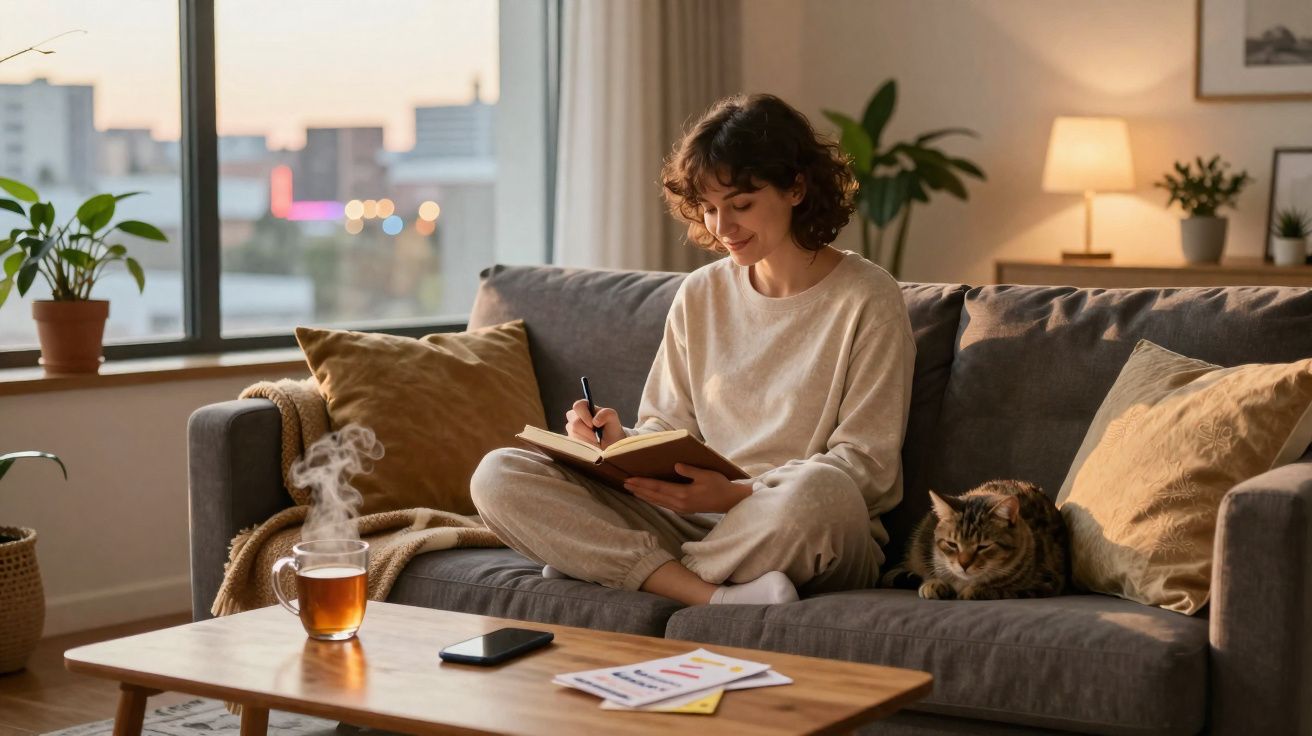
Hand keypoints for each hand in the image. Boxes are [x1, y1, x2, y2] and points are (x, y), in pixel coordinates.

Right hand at [566, 399, 623, 448]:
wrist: (610, 444)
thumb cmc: (610, 427)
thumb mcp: (612, 417)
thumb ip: (606, 414)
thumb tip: (595, 421)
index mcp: (584, 407)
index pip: (578, 406)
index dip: (584, 415)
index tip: (593, 424)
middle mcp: (574, 417)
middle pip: (575, 423)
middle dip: (587, 432)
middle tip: (597, 437)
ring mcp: (571, 430)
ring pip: (575, 435)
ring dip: (588, 441)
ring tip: (596, 442)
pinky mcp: (571, 441)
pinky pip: (574, 444)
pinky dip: (585, 447)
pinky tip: (591, 447)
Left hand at [624, 464, 750, 513]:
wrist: (730, 501)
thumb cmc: (719, 485)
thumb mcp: (706, 474)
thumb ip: (690, 470)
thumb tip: (676, 465)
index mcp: (684, 494)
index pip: (658, 488)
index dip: (643, 484)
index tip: (630, 480)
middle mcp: (679, 503)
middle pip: (654, 496)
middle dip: (639, 490)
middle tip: (624, 484)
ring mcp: (681, 508)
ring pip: (657, 502)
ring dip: (643, 495)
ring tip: (631, 490)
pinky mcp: (683, 509)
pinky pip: (663, 504)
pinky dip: (652, 500)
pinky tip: (647, 496)